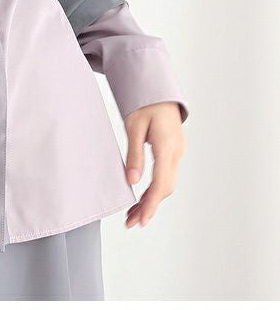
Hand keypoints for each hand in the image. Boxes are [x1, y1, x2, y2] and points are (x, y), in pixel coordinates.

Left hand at [123, 101, 186, 227]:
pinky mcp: (173, 151)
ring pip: (167, 183)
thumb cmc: (144, 102)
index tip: (140, 219)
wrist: (158, 88)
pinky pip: (166, 175)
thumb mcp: (134, 125)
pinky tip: (143, 197)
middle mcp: (177, 152)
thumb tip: (132, 181)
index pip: (161, 183)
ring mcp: (177, 152)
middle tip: (130, 221)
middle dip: (149, 207)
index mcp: (167, 145)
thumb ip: (134, 153)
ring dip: (151, 200)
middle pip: (166, 188)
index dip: (151, 204)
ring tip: (133, 214)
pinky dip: (155, 189)